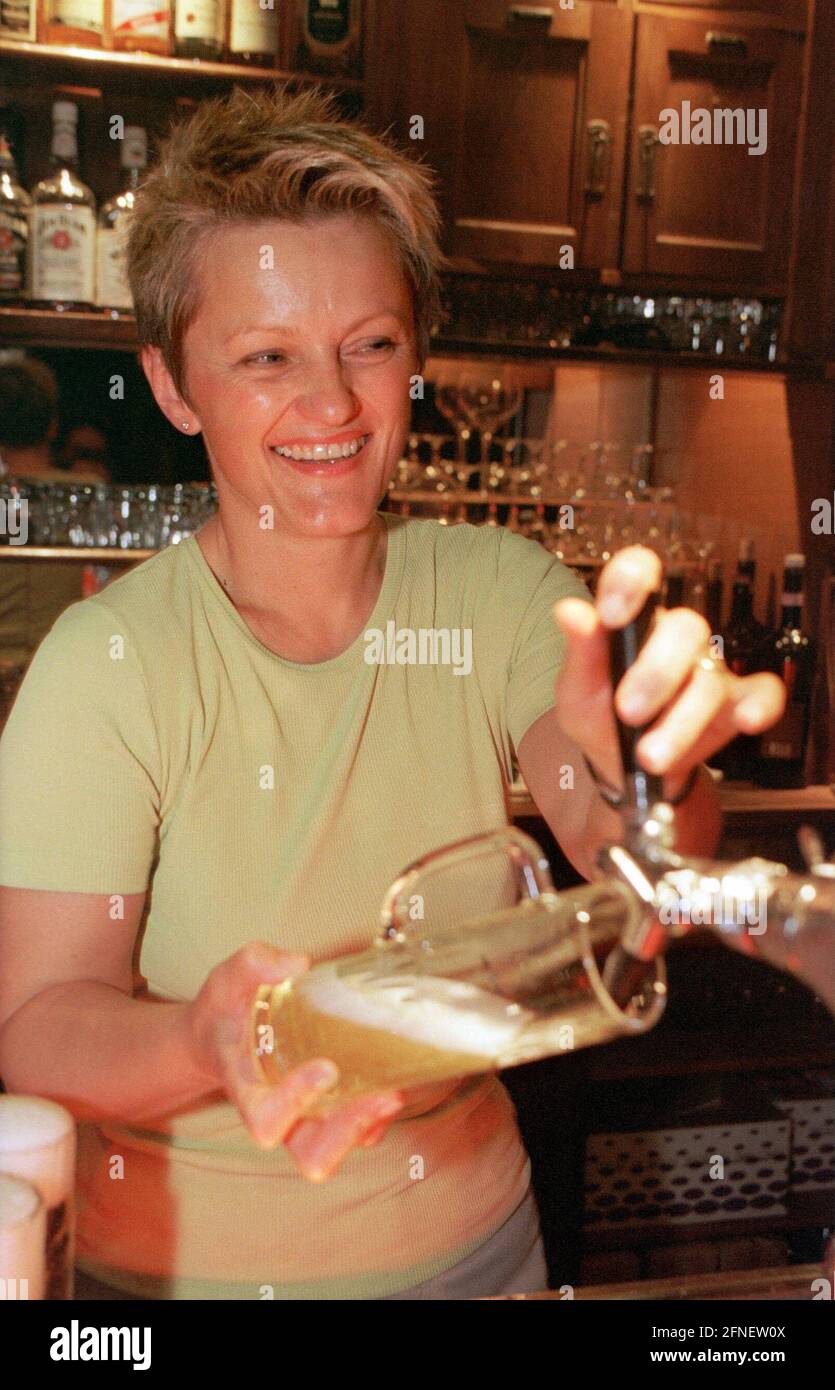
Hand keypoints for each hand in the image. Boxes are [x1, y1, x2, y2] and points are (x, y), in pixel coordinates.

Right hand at [184, 942, 404, 1180]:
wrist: (221, 1032)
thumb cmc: (225, 1009)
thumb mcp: (228, 978)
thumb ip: (256, 963)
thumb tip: (298, 963)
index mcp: (246, 1088)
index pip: (265, 1119)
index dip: (294, 1103)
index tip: (325, 1068)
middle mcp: (278, 1113)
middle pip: (312, 1156)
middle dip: (348, 1133)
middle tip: (380, 1095)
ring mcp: (304, 1117)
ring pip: (339, 1149)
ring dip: (369, 1127)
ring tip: (394, 1092)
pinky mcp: (327, 1108)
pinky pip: (357, 1129)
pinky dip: (377, 1115)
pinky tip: (394, 1081)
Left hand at [553, 546, 785, 788]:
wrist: (622, 767)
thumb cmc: (599, 717)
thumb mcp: (577, 690)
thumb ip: (580, 652)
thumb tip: (569, 611)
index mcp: (633, 623)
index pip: (639, 575)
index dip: (630, 582)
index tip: (612, 615)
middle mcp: (676, 639)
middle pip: (685, 629)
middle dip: (657, 673)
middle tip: (628, 712)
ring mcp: (710, 668)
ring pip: (710, 679)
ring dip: (681, 722)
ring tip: (649, 756)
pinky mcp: (737, 701)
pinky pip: (764, 692)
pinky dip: (760, 705)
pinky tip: (746, 719)